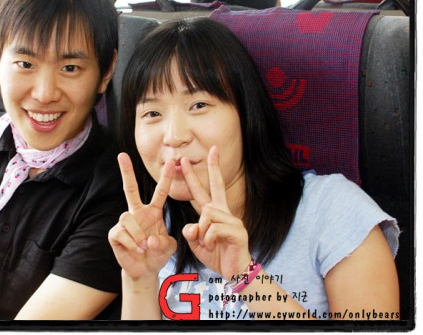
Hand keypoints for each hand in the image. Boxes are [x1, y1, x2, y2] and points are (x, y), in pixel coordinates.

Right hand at [108, 153, 177, 278]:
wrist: (144, 270)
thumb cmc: (157, 254)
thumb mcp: (169, 247)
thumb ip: (166, 242)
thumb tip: (149, 240)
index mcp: (153, 212)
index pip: (160, 192)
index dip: (166, 178)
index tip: (172, 162)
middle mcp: (137, 212)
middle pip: (130, 189)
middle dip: (126, 171)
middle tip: (122, 154)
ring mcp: (124, 222)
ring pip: (128, 218)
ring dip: (139, 235)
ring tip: (144, 247)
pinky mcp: (115, 233)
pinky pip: (122, 233)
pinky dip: (132, 243)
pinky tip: (137, 250)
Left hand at [181, 146, 251, 280]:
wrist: (235, 272)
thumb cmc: (217, 255)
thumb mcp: (197, 243)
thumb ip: (191, 232)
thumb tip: (192, 227)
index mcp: (214, 213)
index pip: (203, 191)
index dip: (194, 176)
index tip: (187, 161)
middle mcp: (224, 212)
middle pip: (216, 186)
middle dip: (211, 168)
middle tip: (207, 151)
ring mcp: (233, 220)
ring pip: (207, 214)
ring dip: (202, 231)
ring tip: (208, 244)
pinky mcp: (237, 231)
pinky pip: (213, 229)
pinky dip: (208, 239)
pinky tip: (214, 246)